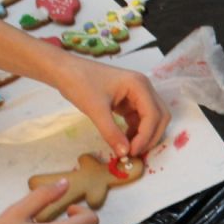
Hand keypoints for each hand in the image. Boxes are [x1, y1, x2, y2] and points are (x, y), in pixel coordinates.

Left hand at [53, 57, 170, 156]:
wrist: (63, 70)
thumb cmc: (79, 83)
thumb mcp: (95, 109)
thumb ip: (111, 132)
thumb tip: (124, 153)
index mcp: (139, 85)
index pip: (153, 115)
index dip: (146, 136)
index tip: (132, 152)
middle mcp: (143, 88)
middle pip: (160, 117)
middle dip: (151, 136)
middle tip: (134, 153)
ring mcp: (137, 94)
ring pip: (152, 119)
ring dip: (145, 135)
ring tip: (129, 149)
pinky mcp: (129, 100)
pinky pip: (140, 119)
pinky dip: (136, 131)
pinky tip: (124, 140)